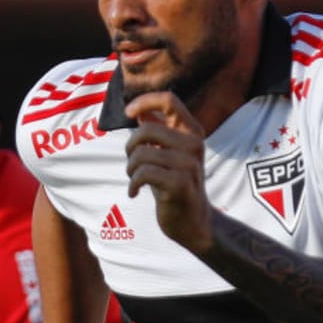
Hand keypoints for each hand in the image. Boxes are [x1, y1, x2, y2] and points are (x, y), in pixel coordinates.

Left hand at [124, 92, 213, 254]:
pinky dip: (133, 183)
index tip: (128, 113)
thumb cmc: (175, 184)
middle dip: (130, 146)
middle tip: (132, 162)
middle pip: (146, 129)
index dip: (144, 101)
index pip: (169, 100)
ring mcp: (189, 164)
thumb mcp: (167, 154)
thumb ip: (157, 131)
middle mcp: (194, 144)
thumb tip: (139, 110)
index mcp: (192, 132)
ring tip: (135, 179)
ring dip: (130, 168)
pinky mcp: (180, 184)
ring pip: (142, 153)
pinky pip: (143, 173)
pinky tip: (134, 192)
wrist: (193, 221)